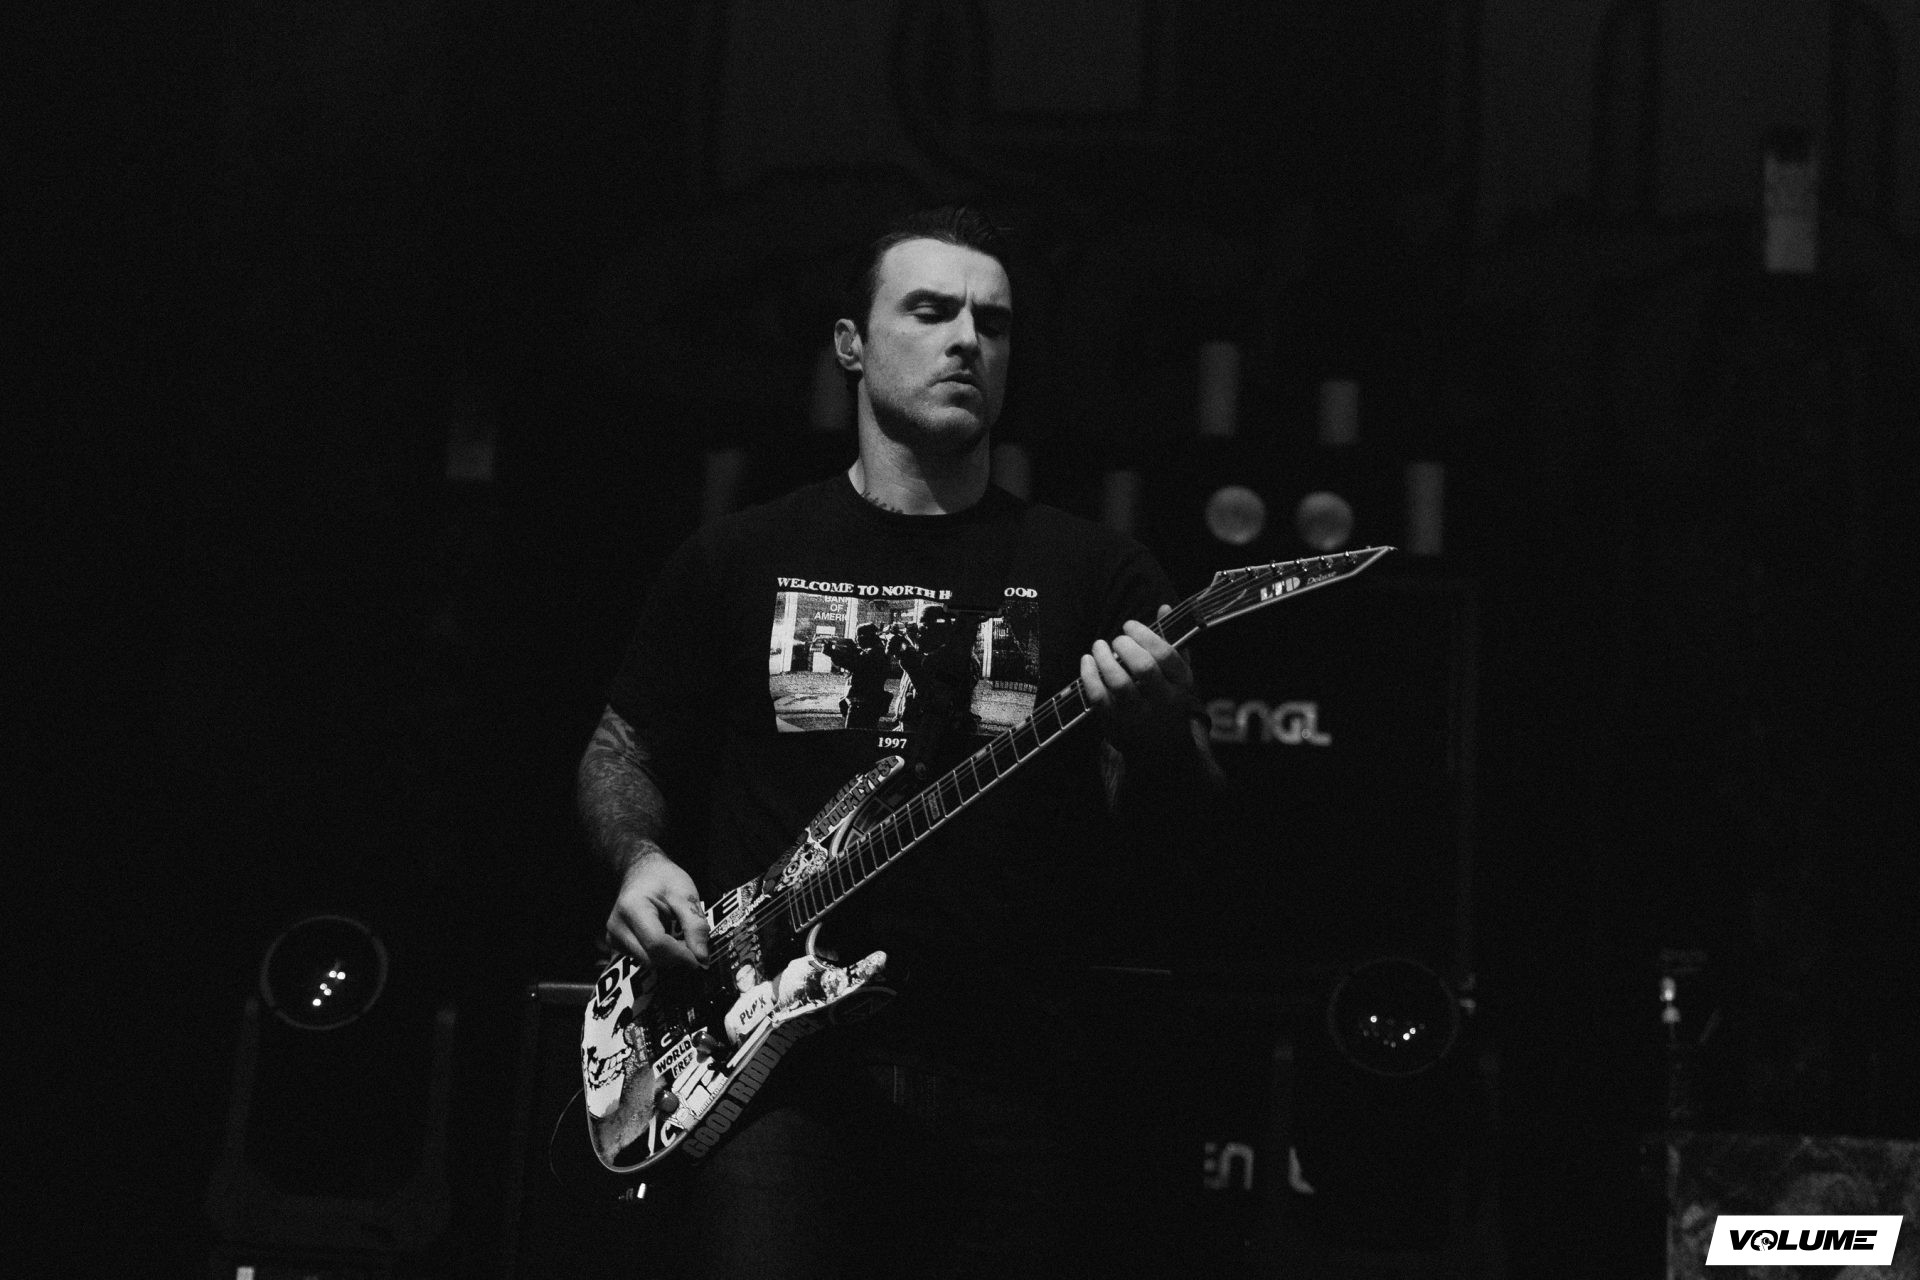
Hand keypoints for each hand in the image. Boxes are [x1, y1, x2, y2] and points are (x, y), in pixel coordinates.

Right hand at [605, 843, 710, 968]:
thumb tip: (702, 957)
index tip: (701, 958)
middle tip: (694, 946)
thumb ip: (695, 925)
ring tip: (680, 938)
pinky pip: (643, 958)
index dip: (682, 955)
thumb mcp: (686, 894)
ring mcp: (614, 937)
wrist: (642, 871)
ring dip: (669, 957)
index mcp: (632, 908)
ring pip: (648, 962)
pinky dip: (660, 955)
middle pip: (651, 957)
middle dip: (677, 958)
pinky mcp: (617, 944)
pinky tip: (668, 939)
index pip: (657, 943)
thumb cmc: (664, 878)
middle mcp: (617, 926)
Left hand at [1077, 605, 1193, 749]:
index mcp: (1181, 685)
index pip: (1166, 655)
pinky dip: (1088, 676)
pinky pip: (1098, 698)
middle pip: (1143, 667)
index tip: (1129, 625)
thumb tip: (1163, 606)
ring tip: (1098, 645)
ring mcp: (1138, 715)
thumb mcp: (1179, 675)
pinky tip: (1086, 661)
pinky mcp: (1116, 725)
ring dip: (1104, 659)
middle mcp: (1162, 701)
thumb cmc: (1169, 701)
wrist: (1163, 752)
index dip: (1145, 634)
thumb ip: (1172, 641)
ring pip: (1119, 683)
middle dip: (1125, 646)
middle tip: (1116, 639)